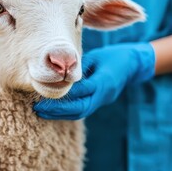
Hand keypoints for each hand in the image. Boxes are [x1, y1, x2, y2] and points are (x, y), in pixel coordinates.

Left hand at [33, 43, 154, 119]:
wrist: (133, 64)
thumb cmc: (112, 56)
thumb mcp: (95, 57)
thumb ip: (79, 67)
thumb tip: (58, 74)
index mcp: (104, 81)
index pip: (80, 91)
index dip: (61, 94)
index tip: (43, 93)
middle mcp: (104, 94)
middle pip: (79, 108)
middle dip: (56, 110)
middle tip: (38, 107)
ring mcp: (103, 100)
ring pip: (80, 113)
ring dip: (60, 114)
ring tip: (41, 111)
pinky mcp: (100, 102)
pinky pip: (83, 111)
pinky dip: (67, 112)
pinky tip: (53, 111)